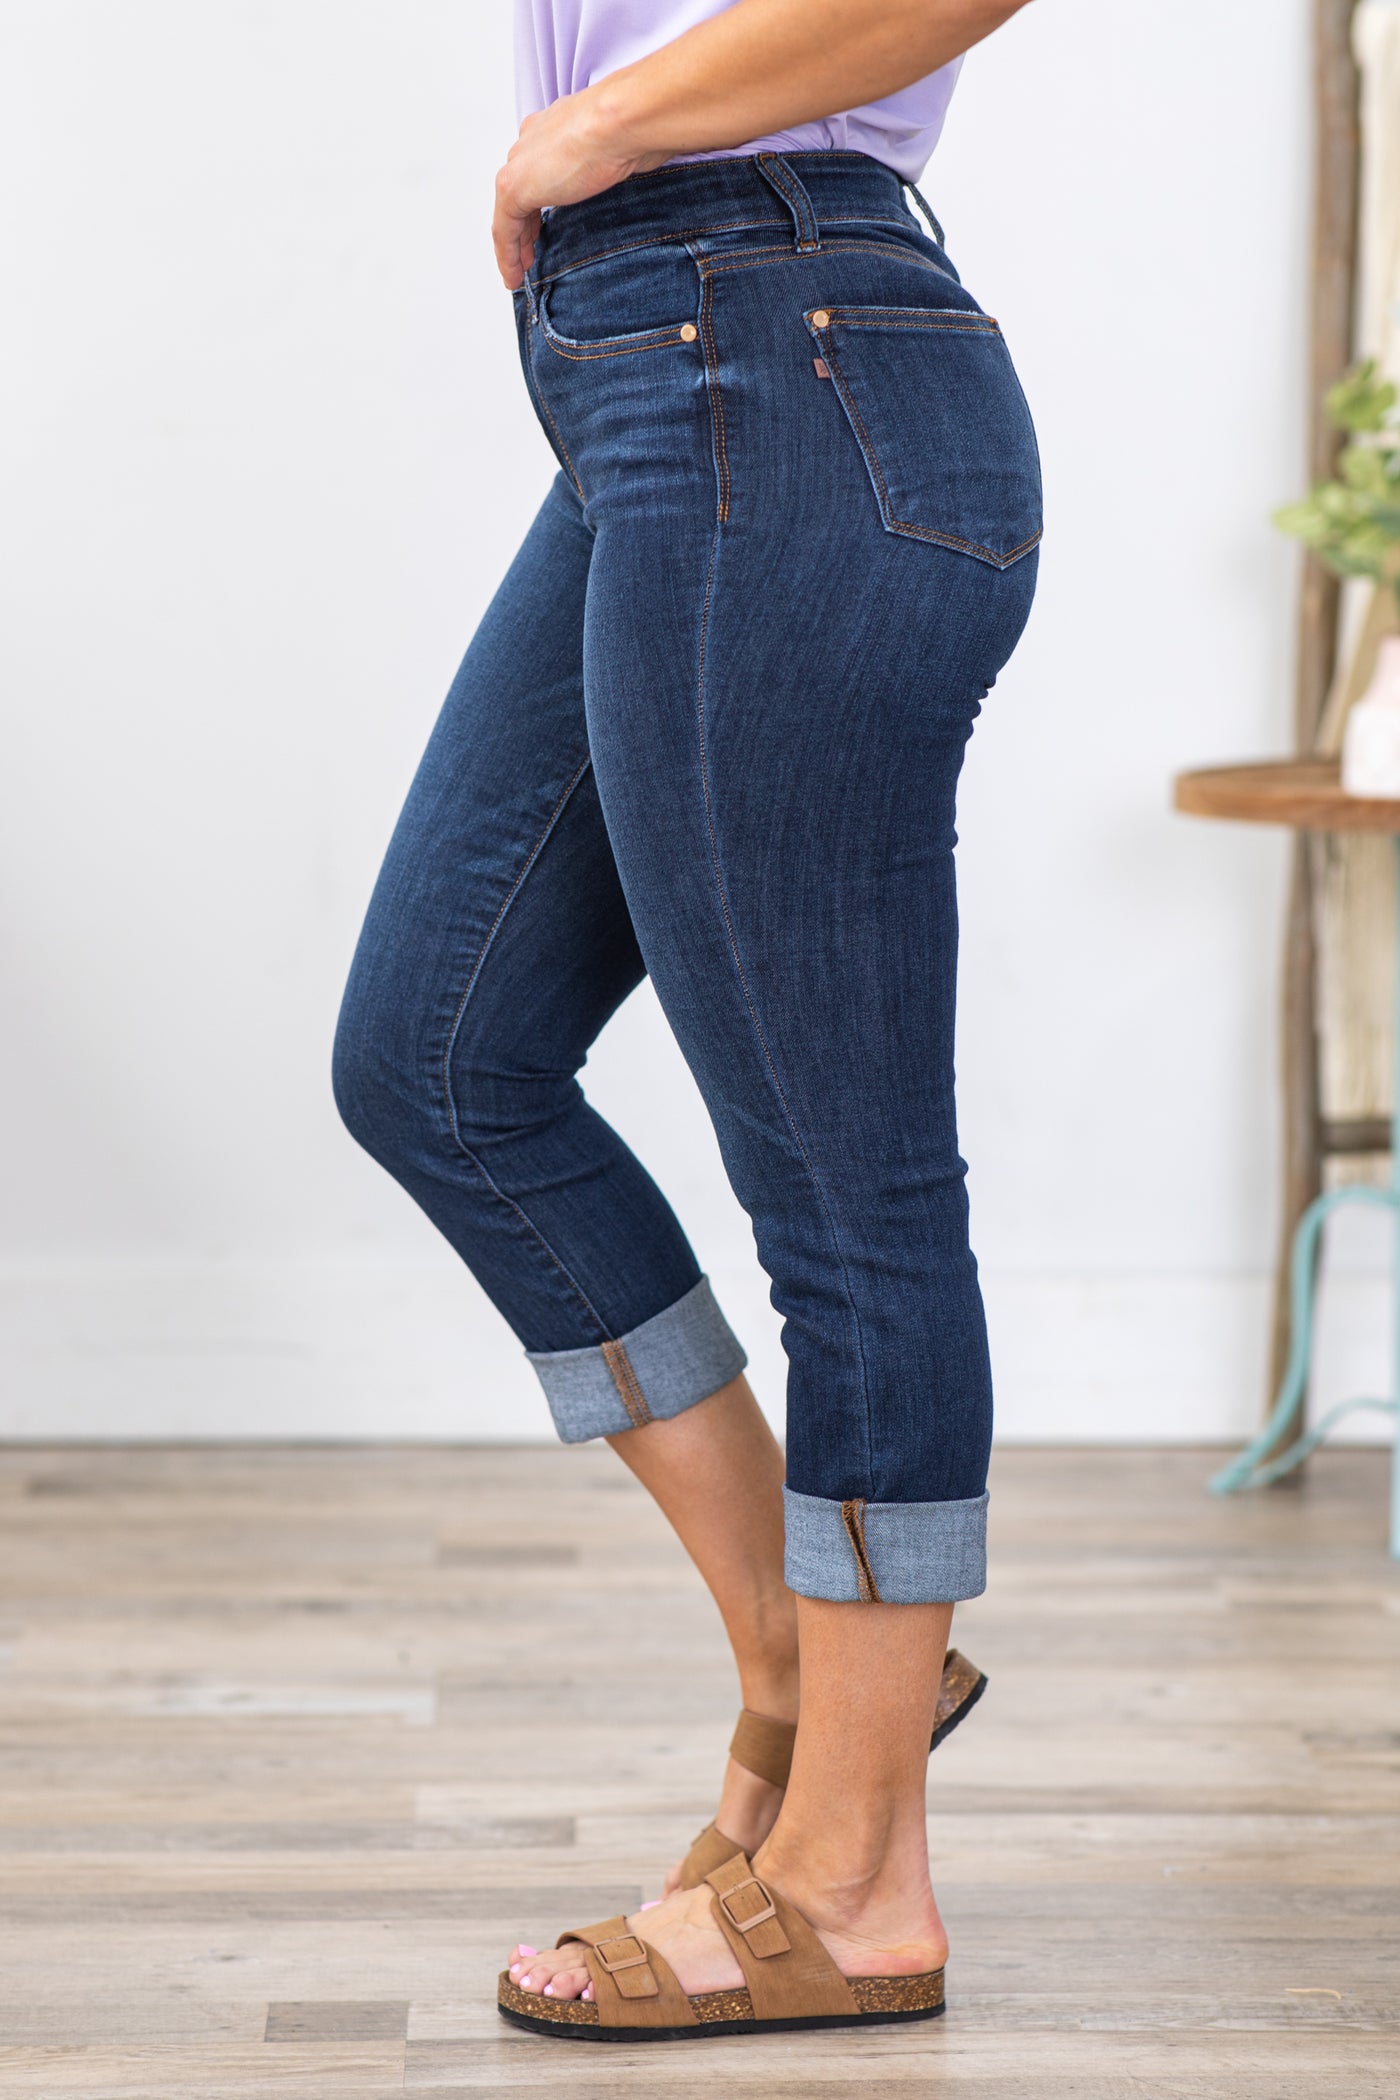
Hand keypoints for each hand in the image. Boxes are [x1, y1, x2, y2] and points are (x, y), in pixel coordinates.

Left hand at [492, 90, 667, 289]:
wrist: (620, 120)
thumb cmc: (628, 126)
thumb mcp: (618, 145)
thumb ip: (610, 156)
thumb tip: (628, 163)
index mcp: (552, 127)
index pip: (536, 168)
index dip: (537, 199)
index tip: (542, 223)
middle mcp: (531, 141)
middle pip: (518, 191)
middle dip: (523, 224)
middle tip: (528, 252)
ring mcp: (520, 164)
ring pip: (508, 213)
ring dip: (512, 245)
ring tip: (519, 272)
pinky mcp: (514, 188)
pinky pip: (503, 230)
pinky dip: (507, 256)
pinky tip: (513, 277)